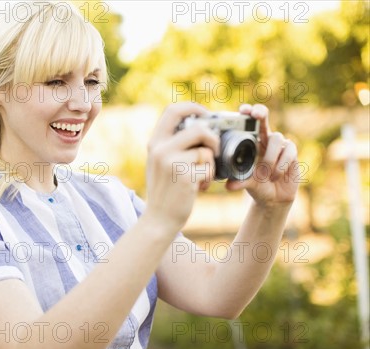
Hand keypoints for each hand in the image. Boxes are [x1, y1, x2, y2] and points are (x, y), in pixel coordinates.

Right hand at [144, 102, 219, 230]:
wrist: (159, 220)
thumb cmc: (165, 192)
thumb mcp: (160, 164)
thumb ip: (172, 145)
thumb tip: (199, 126)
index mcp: (155, 143)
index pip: (173, 110)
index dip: (193, 108)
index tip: (205, 115)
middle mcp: (160, 149)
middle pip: (197, 127)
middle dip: (212, 138)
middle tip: (214, 150)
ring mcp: (171, 161)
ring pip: (206, 149)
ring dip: (211, 163)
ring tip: (203, 176)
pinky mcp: (184, 175)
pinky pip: (208, 167)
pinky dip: (210, 177)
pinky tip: (201, 187)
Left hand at [226, 104, 298, 206]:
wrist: (274, 198)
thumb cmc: (257, 185)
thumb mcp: (247, 183)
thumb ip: (239, 182)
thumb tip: (228, 186)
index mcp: (250, 143)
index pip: (248, 124)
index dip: (247, 114)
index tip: (243, 110)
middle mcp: (265, 140)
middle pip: (264, 118)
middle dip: (260, 113)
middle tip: (256, 115)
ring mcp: (279, 145)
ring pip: (276, 139)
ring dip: (270, 158)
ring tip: (265, 175)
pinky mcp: (292, 152)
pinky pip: (288, 151)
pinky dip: (281, 164)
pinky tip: (275, 175)